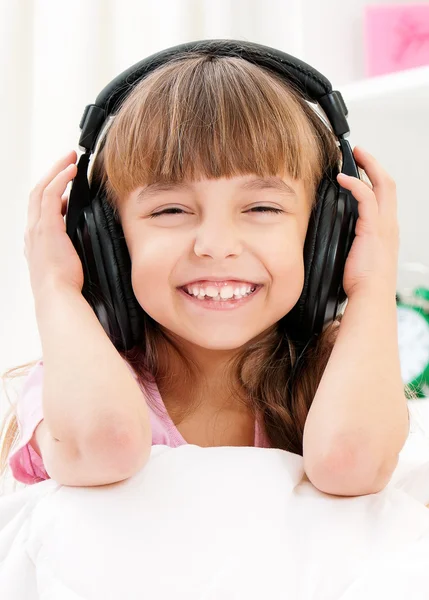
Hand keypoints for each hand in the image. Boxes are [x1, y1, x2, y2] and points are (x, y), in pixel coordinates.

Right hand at [24, 150, 83, 297]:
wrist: (58, 297)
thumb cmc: (65, 286)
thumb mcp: (67, 263)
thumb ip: (70, 247)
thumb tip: (86, 236)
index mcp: (36, 240)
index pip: (40, 208)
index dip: (51, 191)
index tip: (66, 181)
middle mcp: (32, 231)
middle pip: (37, 192)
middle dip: (51, 173)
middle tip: (66, 159)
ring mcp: (37, 228)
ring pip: (42, 188)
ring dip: (56, 170)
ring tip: (70, 158)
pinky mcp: (47, 227)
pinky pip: (51, 194)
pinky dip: (61, 179)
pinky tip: (72, 170)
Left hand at [337, 146, 398, 299]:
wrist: (370, 297)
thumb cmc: (363, 284)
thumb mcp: (358, 258)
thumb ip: (352, 243)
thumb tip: (336, 238)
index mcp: (386, 231)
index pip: (385, 197)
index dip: (375, 178)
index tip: (361, 168)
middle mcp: (389, 224)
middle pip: (388, 184)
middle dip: (374, 164)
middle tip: (359, 152)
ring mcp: (383, 225)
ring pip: (382, 184)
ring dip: (368, 166)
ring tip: (354, 155)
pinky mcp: (373, 228)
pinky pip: (367, 197)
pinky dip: (355, 183)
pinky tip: (342, 178)